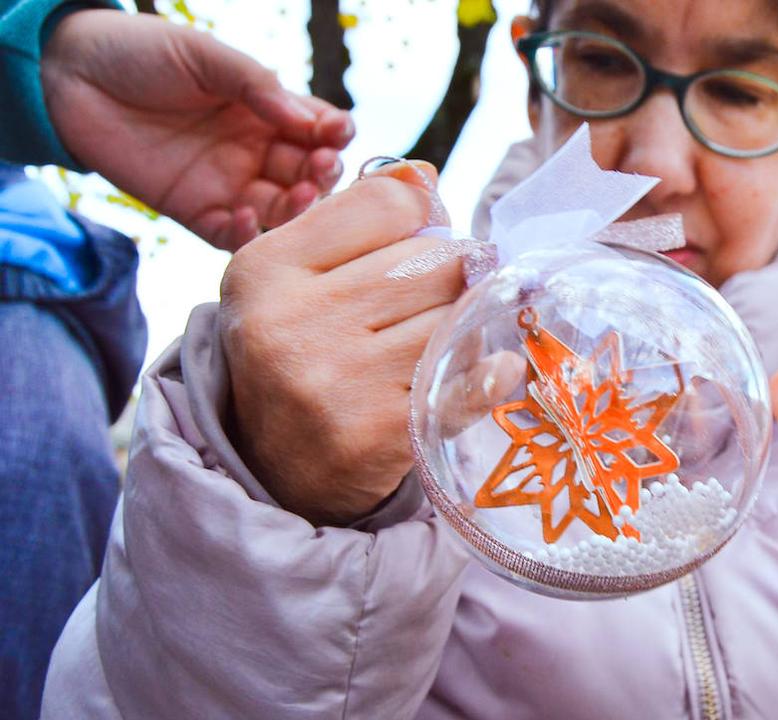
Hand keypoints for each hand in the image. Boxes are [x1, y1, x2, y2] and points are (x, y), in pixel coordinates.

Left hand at [41, 10, 353, 249]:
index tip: (339, 132)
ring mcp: (228, 184)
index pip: (318, 130)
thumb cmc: (142, 53)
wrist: (70, 75)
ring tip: (299, 195)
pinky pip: (232, 235)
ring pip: (281, 209)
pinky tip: (246, 215)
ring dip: (297, 207)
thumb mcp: (206, 55)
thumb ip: (257, 85)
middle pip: (308, 173)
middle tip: (321, 168)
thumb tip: (307, 122)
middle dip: (323, 173)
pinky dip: (247, 233)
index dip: (334, 134)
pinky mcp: (195, 211)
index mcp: (266, 111)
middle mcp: (256, 151)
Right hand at [220, 162, 463, 523]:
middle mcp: (294, 323)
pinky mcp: (380, 434)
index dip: (420, 217)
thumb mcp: (294, 281)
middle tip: (436, 302)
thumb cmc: (296, 357)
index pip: (387, 203)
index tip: (421, 242)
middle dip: (449, 277)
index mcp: (265, 270)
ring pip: (453, 319)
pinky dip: (490, 376)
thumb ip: (355, 220)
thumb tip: (425, 176)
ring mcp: (338, 382)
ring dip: (462, 328)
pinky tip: (498, 370)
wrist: (274, 473)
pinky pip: (465, 385)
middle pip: (433, 261)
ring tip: (438, 344)